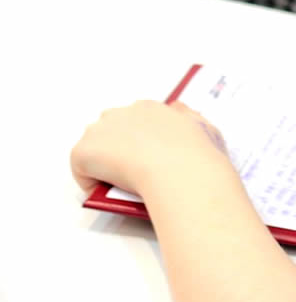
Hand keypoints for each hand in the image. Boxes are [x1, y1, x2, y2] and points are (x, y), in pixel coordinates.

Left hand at [71, 100, 228, 196]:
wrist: (180, 171)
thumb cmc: (198, 155)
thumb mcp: (206, 128)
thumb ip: (190, 119)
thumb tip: (181, 112)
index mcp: (149, 108)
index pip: (135, 122)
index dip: (139, 142)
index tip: (148, 160)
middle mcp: (121, 113)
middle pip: (110, 131)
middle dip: (117, 149)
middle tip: (133, 173)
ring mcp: (99, 131)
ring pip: (95, 149)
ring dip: (104, 164)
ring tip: (120, 185)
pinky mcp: (84, 151)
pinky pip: (81, 171)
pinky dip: (91, 183)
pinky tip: (108, 193)